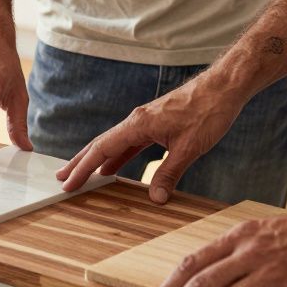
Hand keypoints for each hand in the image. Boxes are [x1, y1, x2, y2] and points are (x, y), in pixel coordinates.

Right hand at [56, 78, 244, 202]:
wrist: (223, 87)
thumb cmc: (208, 111)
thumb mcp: (189, 148)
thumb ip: (169, 173)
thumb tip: (155, 198)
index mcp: (138, 124)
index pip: (102, 149)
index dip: (84, 168)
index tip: (69, 184)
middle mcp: (137, 120)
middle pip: (100, 143)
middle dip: (80, 162)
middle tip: (62, 178)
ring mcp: (145, 121)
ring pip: (113, 142)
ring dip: (97, 159)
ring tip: (82, 174)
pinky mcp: (156, 123)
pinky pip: (129, 142)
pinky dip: (117, 156)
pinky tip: (114, 168)